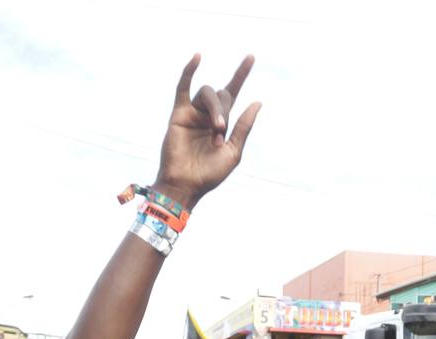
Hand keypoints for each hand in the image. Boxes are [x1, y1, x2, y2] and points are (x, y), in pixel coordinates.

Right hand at [154, 55, 260, 209]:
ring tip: (216, 130)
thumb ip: (244, 127)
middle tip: (220, 135)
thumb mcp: (234, 151)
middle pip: (222, 95)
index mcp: (221, 123)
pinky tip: (197, 58)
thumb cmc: (209, 174)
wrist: (187, 185)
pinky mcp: (179, 114)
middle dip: (225, 112)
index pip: (232, 92)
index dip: (241, 74)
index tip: (251, 57)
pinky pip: (183, 88)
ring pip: (208, 93)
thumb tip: (257, 102)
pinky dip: (189, 71)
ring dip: (215, 109)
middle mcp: (207, 115)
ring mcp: (192, 113)